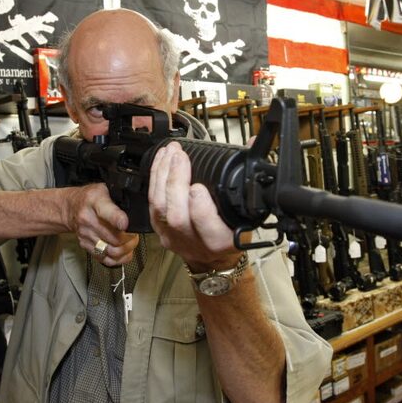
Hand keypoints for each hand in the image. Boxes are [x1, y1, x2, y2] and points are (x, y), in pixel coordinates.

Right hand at [65, 183, 138, 264]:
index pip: (107, 213)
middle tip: (135, 233)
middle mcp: (88, 220)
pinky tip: (124, 252)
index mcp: (95, 202)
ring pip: (112, 251)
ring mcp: (87, 236)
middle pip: (114, 237)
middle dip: (130, 238)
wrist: (70, 208)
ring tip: (131, 242)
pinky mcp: (86, 246)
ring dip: (126, 249)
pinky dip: (119, 259)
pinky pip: (105, 259)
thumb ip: (120, 196)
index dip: (118, 220)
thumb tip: (138, 204)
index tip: (126, 224)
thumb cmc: (91, 198)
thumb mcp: (105, 188)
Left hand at [148, 142, 240, 272]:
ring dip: (162, 175)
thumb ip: (247, 180)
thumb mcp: (247, 214)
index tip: (198, 187)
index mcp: (221, 242)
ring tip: (170, 153)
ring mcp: (173, 237)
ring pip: (160, 208)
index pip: (208, 229)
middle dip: (176, 182)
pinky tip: (160, 161)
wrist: (213, 258)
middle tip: (179, 157)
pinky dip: (155, 179)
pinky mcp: (159, 229)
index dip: (200, 208)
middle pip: (177, 216)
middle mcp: (195, 243)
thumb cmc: (231, 234)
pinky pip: (151, 204)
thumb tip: (250, 144)